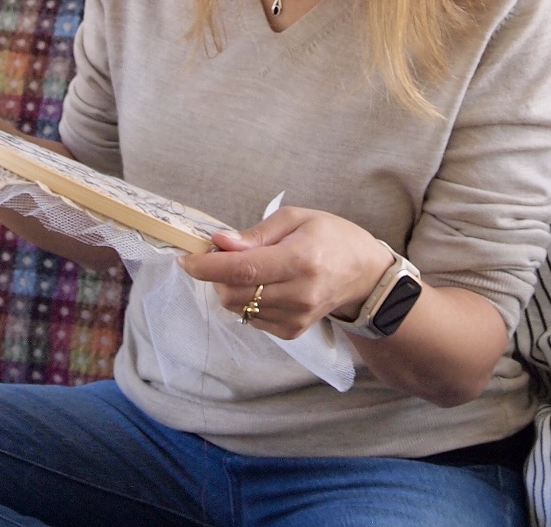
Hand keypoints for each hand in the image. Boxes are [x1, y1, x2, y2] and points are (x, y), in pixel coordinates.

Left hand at [179, 207, 392, 339]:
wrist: (364, 275)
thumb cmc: (331, 236)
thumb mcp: (296, 218)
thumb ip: (255, 234)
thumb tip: (219, 242)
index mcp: (301, 259)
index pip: (244, 269)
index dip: (209, 266)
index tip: (187, 259)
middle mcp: (299, 293)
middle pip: (234, 293)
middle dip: (215, 274)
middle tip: (220, 253)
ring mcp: (296, 317)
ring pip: (238, 308)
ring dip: (228, 287)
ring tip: (245, 267)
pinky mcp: (292, 332)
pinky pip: (251, 318)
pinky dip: (246, 300)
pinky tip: (262, 284)